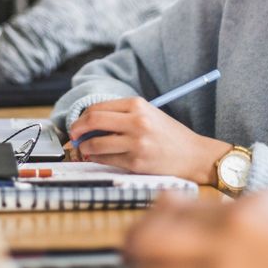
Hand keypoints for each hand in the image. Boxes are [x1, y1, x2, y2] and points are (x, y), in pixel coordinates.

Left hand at [67, 97, 230, 182]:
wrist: (194, 155)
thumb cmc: (169, 135)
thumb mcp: (148, 114)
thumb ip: (122, 115)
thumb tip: (89, 122)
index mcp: (137, 105)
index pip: (97, 107)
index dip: (82, 117)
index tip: (77, 124)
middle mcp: (136, 121)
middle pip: (93, 120)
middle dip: (77, 129)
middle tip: (73, 135)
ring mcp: (136, 143)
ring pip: (96, 143)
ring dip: (85, 147)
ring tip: (85, 149)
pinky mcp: (136, 163)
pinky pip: (106, 160)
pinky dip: (97, 159)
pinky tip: (98, 157)